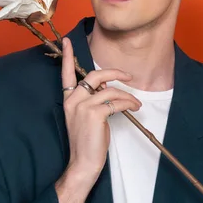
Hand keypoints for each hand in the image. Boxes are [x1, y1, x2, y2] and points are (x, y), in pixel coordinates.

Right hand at [60, 37, 141, 179]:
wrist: (83, 162)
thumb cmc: (86, 141)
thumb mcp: (85, 116)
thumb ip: (92, 99)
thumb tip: (108, 87)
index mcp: (68, 99)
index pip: (66, 74)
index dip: (68, 57)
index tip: (67, 40)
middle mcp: (73, 99)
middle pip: (95, 76)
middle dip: (114, 72)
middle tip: (128, 76)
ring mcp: (83, 106)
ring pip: (110, 90)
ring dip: (127, 95)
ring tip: (136, 103)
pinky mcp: (95, 114)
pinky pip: (116, 102)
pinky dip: (128, 104)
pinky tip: (134, 108)